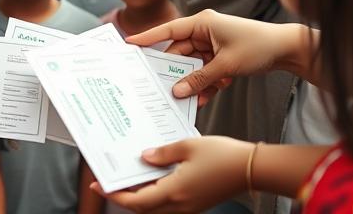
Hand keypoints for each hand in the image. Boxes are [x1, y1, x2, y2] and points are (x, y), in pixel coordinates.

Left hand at [88, 136, 252, 212]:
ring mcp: (188, 207)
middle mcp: (180, 205)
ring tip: (128, 178)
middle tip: (109, 182)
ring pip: (154, 208)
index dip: (114, 195)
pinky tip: (152, 177)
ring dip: (139, 196)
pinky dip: (155, 194)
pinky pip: (167, 204)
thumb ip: (162, 153)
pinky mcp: (195, 204)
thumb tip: (145, 157)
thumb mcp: (188, 146)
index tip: (99, 186)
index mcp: (175, 191)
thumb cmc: (225, 156)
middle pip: (142, 208)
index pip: (136, 201)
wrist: (252, 168)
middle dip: (123, 197)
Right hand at [128, 10, 309, 104]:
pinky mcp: (222, 57)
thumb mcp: (226, 65)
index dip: (148, 38)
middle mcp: (205, 31)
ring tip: (184, 99)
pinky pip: (206, 72)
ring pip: (193, 66)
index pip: (169, 30)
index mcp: (203, 22)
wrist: (287, 50)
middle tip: (158, 87)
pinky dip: (205, 84)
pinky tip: (202, 99)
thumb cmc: (258, 46)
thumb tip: (177, 90)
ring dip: (191, 82)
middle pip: (179, 53)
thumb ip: (200, 78)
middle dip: (173, 72)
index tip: (129, 43)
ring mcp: (213, 45)